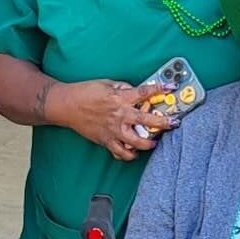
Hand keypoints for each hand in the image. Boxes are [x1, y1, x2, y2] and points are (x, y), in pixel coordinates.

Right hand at [53, 79, 169, 161]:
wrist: (66, 105)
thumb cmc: (85, 92)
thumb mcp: (106, 83)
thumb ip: (123, 87)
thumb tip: (135, 91)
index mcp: (120, 98)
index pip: (144, 92)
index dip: (159, 89)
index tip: (170, 87)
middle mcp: (119, 115)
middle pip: (147, 120)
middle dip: (163, 123)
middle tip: (173, 124)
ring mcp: (113, 130)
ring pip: (136, 143)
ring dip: (148, 144)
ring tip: (153, 143)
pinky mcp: (106, 140)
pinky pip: (120, 153)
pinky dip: (128, 154)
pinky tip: (133, 152)